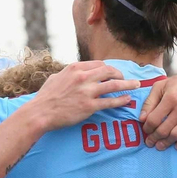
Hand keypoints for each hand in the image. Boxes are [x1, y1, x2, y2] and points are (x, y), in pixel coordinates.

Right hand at [23, 62, 139, 130]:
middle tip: (126, 78)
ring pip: (114, 84)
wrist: (40, 113)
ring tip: (136, 85)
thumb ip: (68, 74)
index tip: (112, 73)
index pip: (98, 64)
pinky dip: (121, 100)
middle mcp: (83, 77)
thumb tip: (74, 73)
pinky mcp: (89, 106)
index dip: (108, 68)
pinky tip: (127, 99)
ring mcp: (87, 92)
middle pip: (109, 71)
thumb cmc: (45, 97)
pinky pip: (110, 101)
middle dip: (120, 73)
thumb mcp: (55, 78)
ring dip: (128, 84)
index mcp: (75, 68)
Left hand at [139, 64, 176, 149]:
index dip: (147, 128)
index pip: (154, 120)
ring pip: (176, 135)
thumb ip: (149, 102)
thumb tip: (142, 119)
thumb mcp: (162, 86)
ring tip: (160, 146)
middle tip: (150, 142)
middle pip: (164, 130)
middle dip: (154, 138)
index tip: (146, 131)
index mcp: (170, 98)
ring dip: (166, 143)